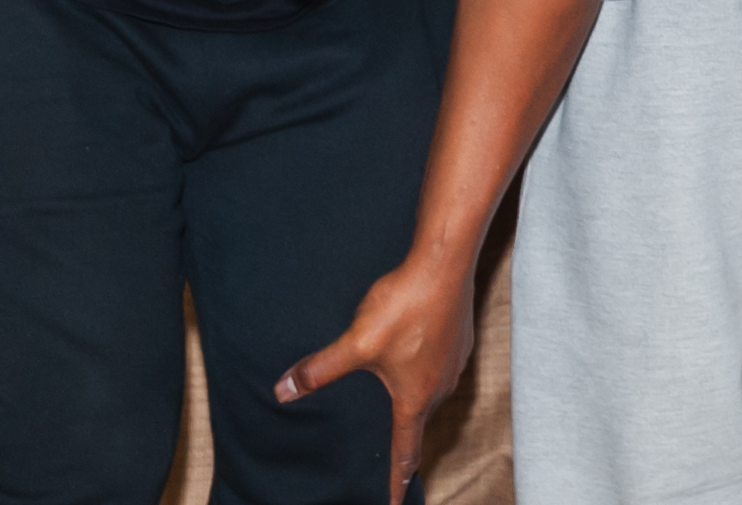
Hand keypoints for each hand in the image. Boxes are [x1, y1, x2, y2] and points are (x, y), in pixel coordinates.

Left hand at [274, 253, 472, 503]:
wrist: (445, 262)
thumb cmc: (405, 306)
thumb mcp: (355, 342)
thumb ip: (319, 370)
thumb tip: (283, 391)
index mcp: (416, 398)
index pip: (406, 451)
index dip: (399, 481)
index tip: (397, 502)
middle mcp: (440, 386)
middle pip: (419, 422)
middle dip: (403, 439)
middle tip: (387, 454)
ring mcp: (454, 361)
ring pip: (430, 392)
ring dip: (413, 400)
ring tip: (394, 400)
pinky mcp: (458, 338)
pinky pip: (439, 366)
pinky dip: (424, 369)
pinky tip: (409, 352)